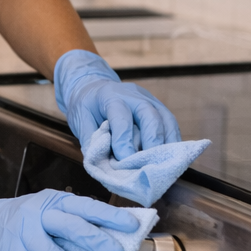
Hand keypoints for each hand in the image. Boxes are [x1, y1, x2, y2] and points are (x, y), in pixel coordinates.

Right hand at [0, 173, 140, 250]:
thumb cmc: (20, 221)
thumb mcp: (46, 211)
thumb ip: (71, 224)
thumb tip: (108, 245)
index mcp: (54, 201)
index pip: (86, 206)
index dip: (110, 216)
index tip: (132, 226)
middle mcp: (39, 213)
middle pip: (71, 225)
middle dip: (96, 241)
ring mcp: (24, 234)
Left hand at [54, 49, 180, 158]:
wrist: (94, 86)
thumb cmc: (87, 105)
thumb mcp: (79, 119)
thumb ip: (90, 140)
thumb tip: (101, 164)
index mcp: (110, 96)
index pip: (121, 118)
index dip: (124, 141)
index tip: (124, 161)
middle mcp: (133, 95)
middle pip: (150, 116)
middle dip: (151, 142)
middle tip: (147, 164)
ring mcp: (150, 99)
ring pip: (165, 120)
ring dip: (165, 144)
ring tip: (160, 164)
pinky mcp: (159, 108)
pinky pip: (171, 124)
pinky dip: (171, 142)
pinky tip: (167, 157)